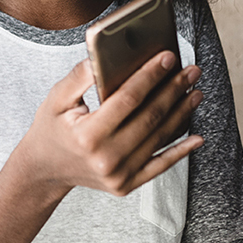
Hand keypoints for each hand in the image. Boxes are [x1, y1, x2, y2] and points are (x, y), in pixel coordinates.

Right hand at [17, 52, 203, 196]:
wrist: (45, 170)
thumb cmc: (51, 129)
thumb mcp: (55, 99)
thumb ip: (78, 77)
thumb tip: (101, 57)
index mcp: (87, 134)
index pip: (127, 99)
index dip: (150, 76)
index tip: (167, 57)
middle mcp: (105, 158)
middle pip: (149, 117)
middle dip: (173, 90)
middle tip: (191, 71)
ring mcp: (119, 175)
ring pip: (159, 139)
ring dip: (181, 113)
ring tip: (195, 92)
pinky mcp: (127, 185)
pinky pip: (160, 166)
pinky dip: (181, 151)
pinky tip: (197, 136)